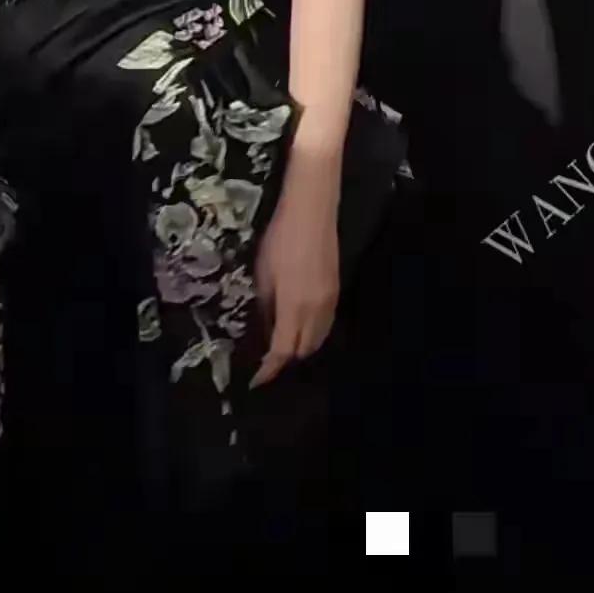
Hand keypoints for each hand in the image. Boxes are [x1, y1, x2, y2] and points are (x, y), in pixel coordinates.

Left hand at [249, 183, 339, 387]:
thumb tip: (267, 330)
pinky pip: (326, 325)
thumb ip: (266, 307)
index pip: (283, 350)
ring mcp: (330, 301)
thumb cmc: (280, 239)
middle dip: (286, 360)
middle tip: (267, 362)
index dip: (270, 369)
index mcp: (294, 307)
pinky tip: (299, 328)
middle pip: (304, 349)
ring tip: (282, 347)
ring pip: (318, 339)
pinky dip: (313, 334)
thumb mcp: (263, 274)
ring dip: (301, 348)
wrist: (312, 212)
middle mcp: (316, 310)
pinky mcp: (336, 291)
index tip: (257, 380)